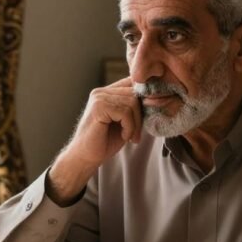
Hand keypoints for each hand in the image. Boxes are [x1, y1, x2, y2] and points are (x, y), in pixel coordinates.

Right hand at [47, 78, 141, 203]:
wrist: (86, 157)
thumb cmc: (105, 142)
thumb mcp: (125, 122)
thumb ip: (134, 108)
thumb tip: (155, 98)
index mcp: (107, 92)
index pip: (132, 84)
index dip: (143, 100)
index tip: (145, 118)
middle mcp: (101, 92)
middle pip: (135, 93)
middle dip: (140, 116)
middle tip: (136, 135)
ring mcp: (98, 98)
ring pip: (132, 102)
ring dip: (135, 124)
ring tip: (128, 136)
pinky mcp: (98, 107)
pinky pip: (125, 112)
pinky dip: (129, 127)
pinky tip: (123, 136)